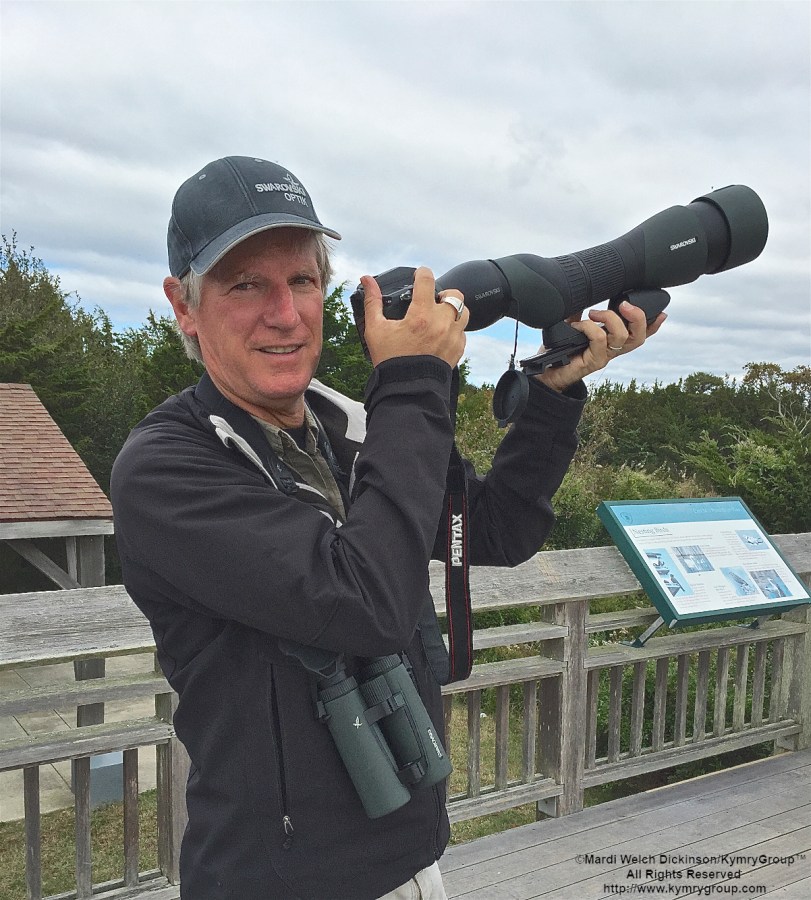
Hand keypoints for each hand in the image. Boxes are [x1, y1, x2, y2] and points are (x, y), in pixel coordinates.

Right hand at [360, 267, 467, 368]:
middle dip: (443, 294)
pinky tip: (440, 335)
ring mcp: (452, 336)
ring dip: (453, 310)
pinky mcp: (458, 349)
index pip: (427, 280)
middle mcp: (441, 323)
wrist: (406, 389)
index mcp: (421, 315)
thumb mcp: (375, 329)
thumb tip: (368, 280)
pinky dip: (454, 330)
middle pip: (453, 294)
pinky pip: (463, 332)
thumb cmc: (390, 360)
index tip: (419, 275)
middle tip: (432, 301)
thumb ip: (373, 302)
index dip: (422, 273)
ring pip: (463, 311)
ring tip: (439, 317)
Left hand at [535, 300, 666, 391]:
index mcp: (610, 341)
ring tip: (594, 313)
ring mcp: (603, 357)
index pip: (637, 334)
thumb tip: (582, 293)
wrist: (545, 374)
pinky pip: (599, 340)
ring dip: (609, 319)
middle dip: (638, 318)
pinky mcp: (592, 362)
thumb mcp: (571, 326)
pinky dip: (589, 328)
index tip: (662, 313)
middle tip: (624, 304)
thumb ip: (580, 312)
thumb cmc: (559, 351)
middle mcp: (611, 351)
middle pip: (638, 337)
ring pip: (622, 337)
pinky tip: (577, 326)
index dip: (653, 325)